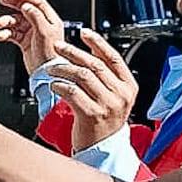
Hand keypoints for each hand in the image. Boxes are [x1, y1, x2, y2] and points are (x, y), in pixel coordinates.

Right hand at [0, 0, 64, 73]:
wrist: (46, 72)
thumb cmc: (51, 54)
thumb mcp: (45, 32)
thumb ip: (35, 16)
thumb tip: (26, 5)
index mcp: (50, 20)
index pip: (38, 3)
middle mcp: (41, 25)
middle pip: (25, 9)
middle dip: (13, 4)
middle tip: (2, 1)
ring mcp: (32, 33)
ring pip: (15, 21)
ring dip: (5, 21)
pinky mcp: (24, 41)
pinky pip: (11, 32)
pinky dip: (4, 33)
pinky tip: (1, 35)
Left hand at [48, 29, 137, 150]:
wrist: (103, 148)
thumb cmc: (105, 120)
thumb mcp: (114, 95)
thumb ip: (107, 74)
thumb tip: (93, 48)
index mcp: (129, 87)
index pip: (113, 57)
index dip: (98, 42)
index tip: (83, 33)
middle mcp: (121, 95)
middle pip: (94, 64)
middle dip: (73, 52)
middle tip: (59, 47)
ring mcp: (108, 105)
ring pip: (82, 76)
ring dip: (62, 68)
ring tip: (52, 68)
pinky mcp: (92, 114)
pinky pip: (72, 92)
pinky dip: (59, 85)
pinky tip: (54, 85)